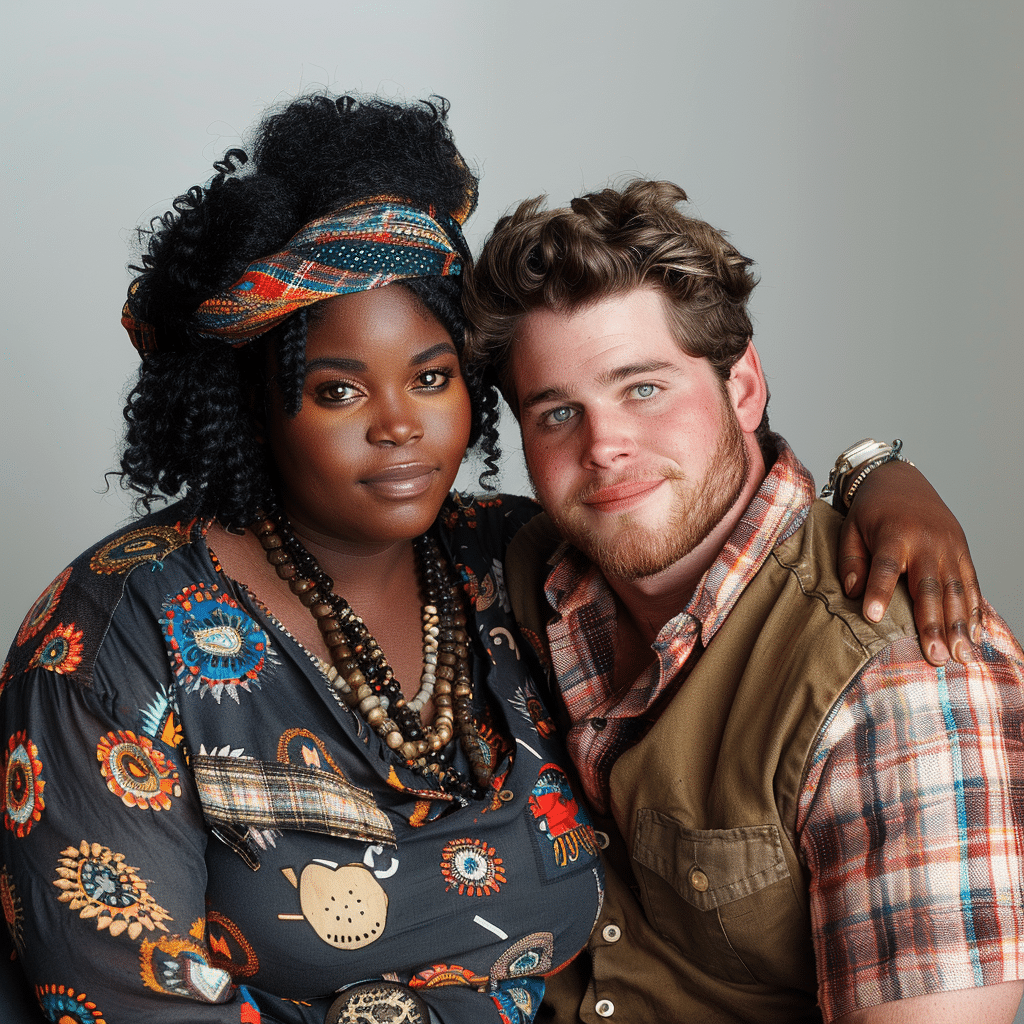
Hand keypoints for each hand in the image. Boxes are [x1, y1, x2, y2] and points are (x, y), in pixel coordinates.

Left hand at [838, 460, 981, 665]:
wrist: (900, 479)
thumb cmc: (871, 510)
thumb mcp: (850, 528)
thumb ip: (850, 560)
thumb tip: (853, 592)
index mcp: (893, 533)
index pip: (884, 566)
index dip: (878, 591)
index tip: (872, 617)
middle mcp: (926, 540)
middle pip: (929, 586)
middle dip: (932, 623)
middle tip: (934, 656)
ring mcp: (949, 546)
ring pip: (955, 590)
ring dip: (959, 625)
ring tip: (959, 655)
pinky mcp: (962, 550)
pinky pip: (970, 583)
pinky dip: (973, 611)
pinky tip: (974, 636)